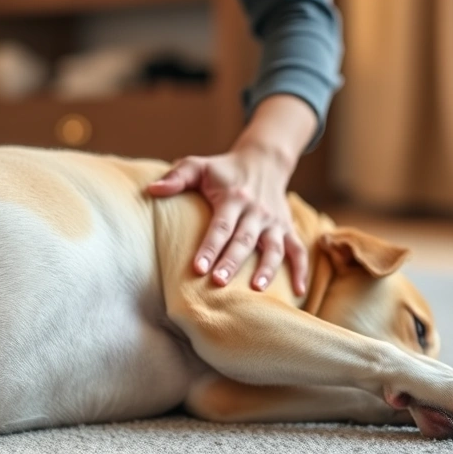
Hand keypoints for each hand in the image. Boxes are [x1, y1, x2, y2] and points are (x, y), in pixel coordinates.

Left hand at [146, 143, 307, 294]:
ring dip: (267, 269)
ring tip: (257, 290)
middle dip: (232, 262)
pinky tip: (298, 292)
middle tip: (219, 282)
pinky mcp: (287, 228)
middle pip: (244, 240)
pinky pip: (297, 250)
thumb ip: (176, 177)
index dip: (210, 247)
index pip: (221, 226)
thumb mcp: (198, 165)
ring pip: (274, 248)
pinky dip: (301, 270)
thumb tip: (151, 190)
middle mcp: (256, 211)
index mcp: (233, 198)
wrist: (263, 161)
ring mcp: (273, 222)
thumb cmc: (223, 170)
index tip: (198, 268)